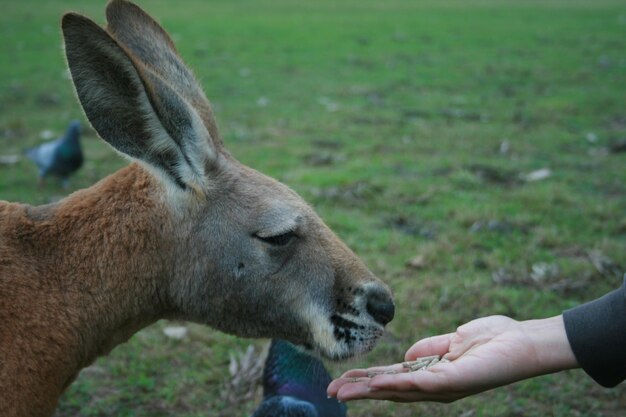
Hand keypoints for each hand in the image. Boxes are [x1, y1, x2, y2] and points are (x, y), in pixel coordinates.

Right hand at [327, 315, 577, 402]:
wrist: (524, 342)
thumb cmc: (494, 339)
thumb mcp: (453, 340)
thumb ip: (430, 349)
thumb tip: (406, 357)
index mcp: (433, 374)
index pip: (393, 378)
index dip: (367, 379)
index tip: (342, 379)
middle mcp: (435, 385)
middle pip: (390, 389)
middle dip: (360, 389)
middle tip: (332, 390)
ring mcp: (444, 386)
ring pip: (399, 390)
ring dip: (370, 389)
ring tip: (345, 390)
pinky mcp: (455, 381)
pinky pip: (422, 382)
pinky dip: (398, 383)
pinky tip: (379, 383)